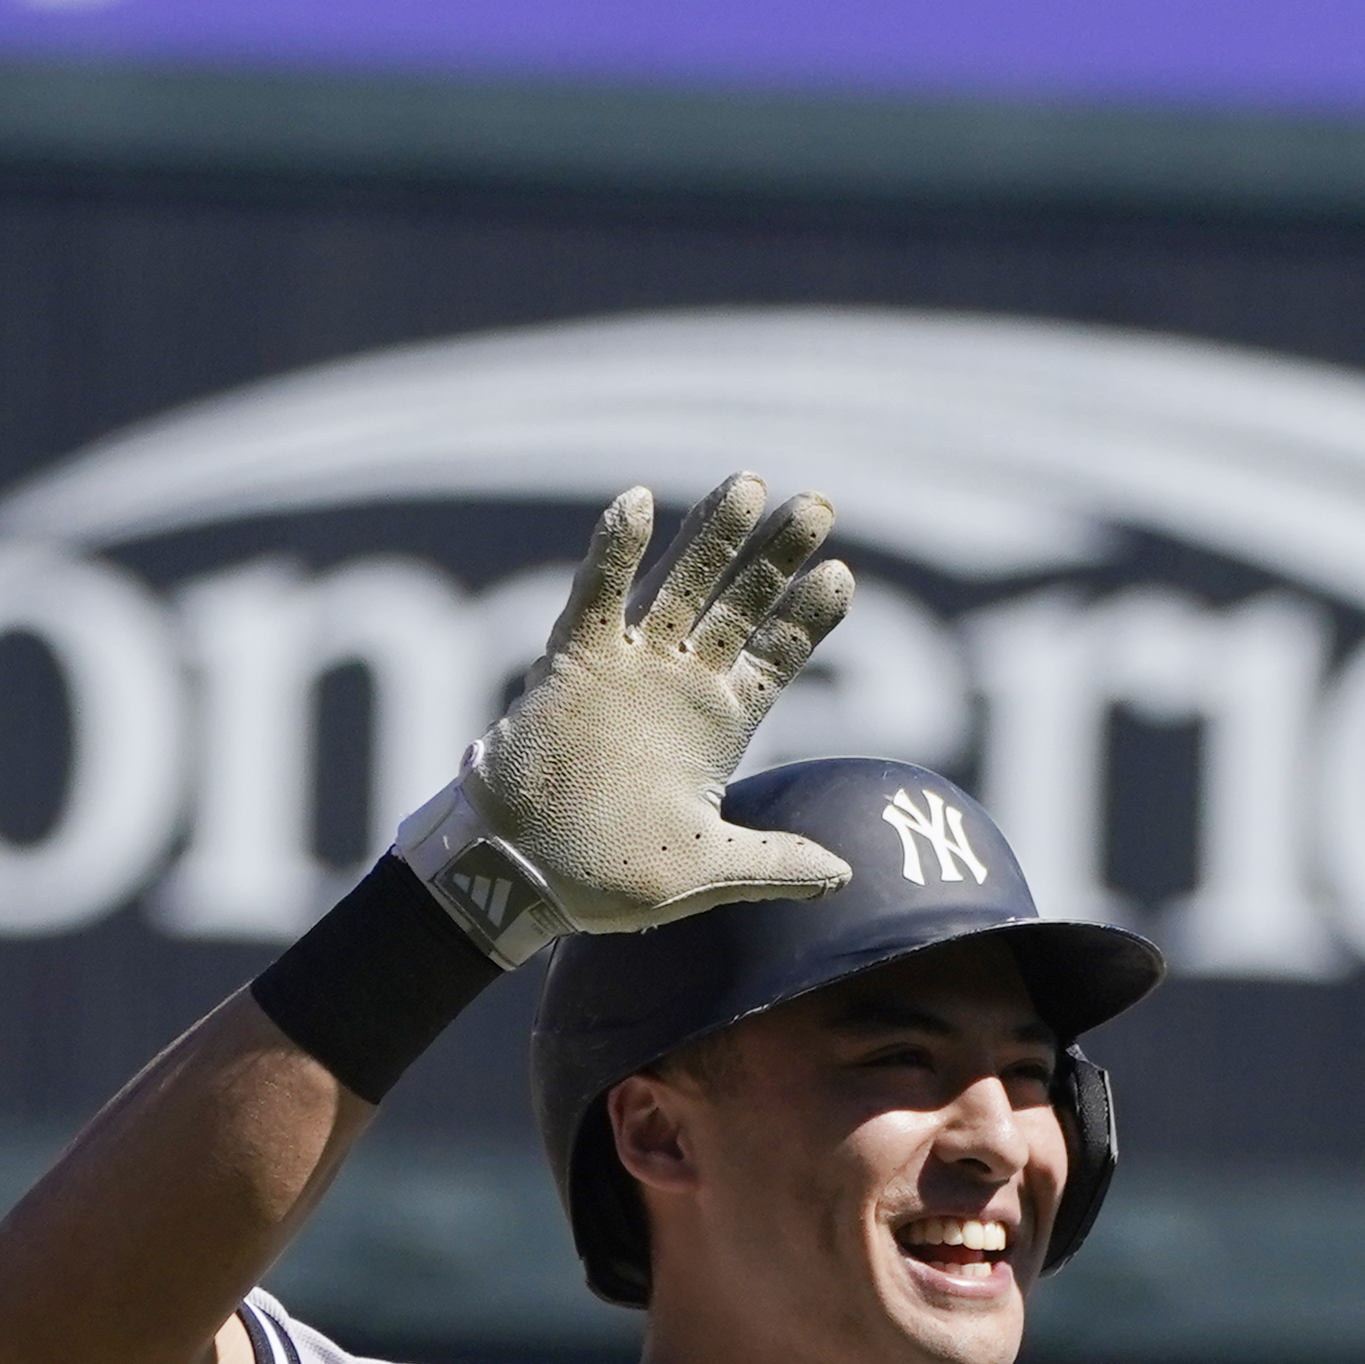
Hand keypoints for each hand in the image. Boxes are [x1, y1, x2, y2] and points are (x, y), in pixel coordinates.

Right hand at [409, 474, 856, 960]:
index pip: (776, 655)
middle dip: (776, 557)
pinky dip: (613, 551)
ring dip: (713, 535)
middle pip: (740, 604)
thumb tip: (845, 874)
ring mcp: (629, 665)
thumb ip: (776, 863)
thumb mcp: (708, 872)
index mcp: (719, 724)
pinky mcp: (573, 660)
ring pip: (679, 584)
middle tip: (819, 505)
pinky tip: (638, 502)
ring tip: (752, 485)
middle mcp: (680, 683)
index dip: (807, 615)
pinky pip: (596, 594)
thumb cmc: (607, 878)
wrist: (519, 878)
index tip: (841, 576)